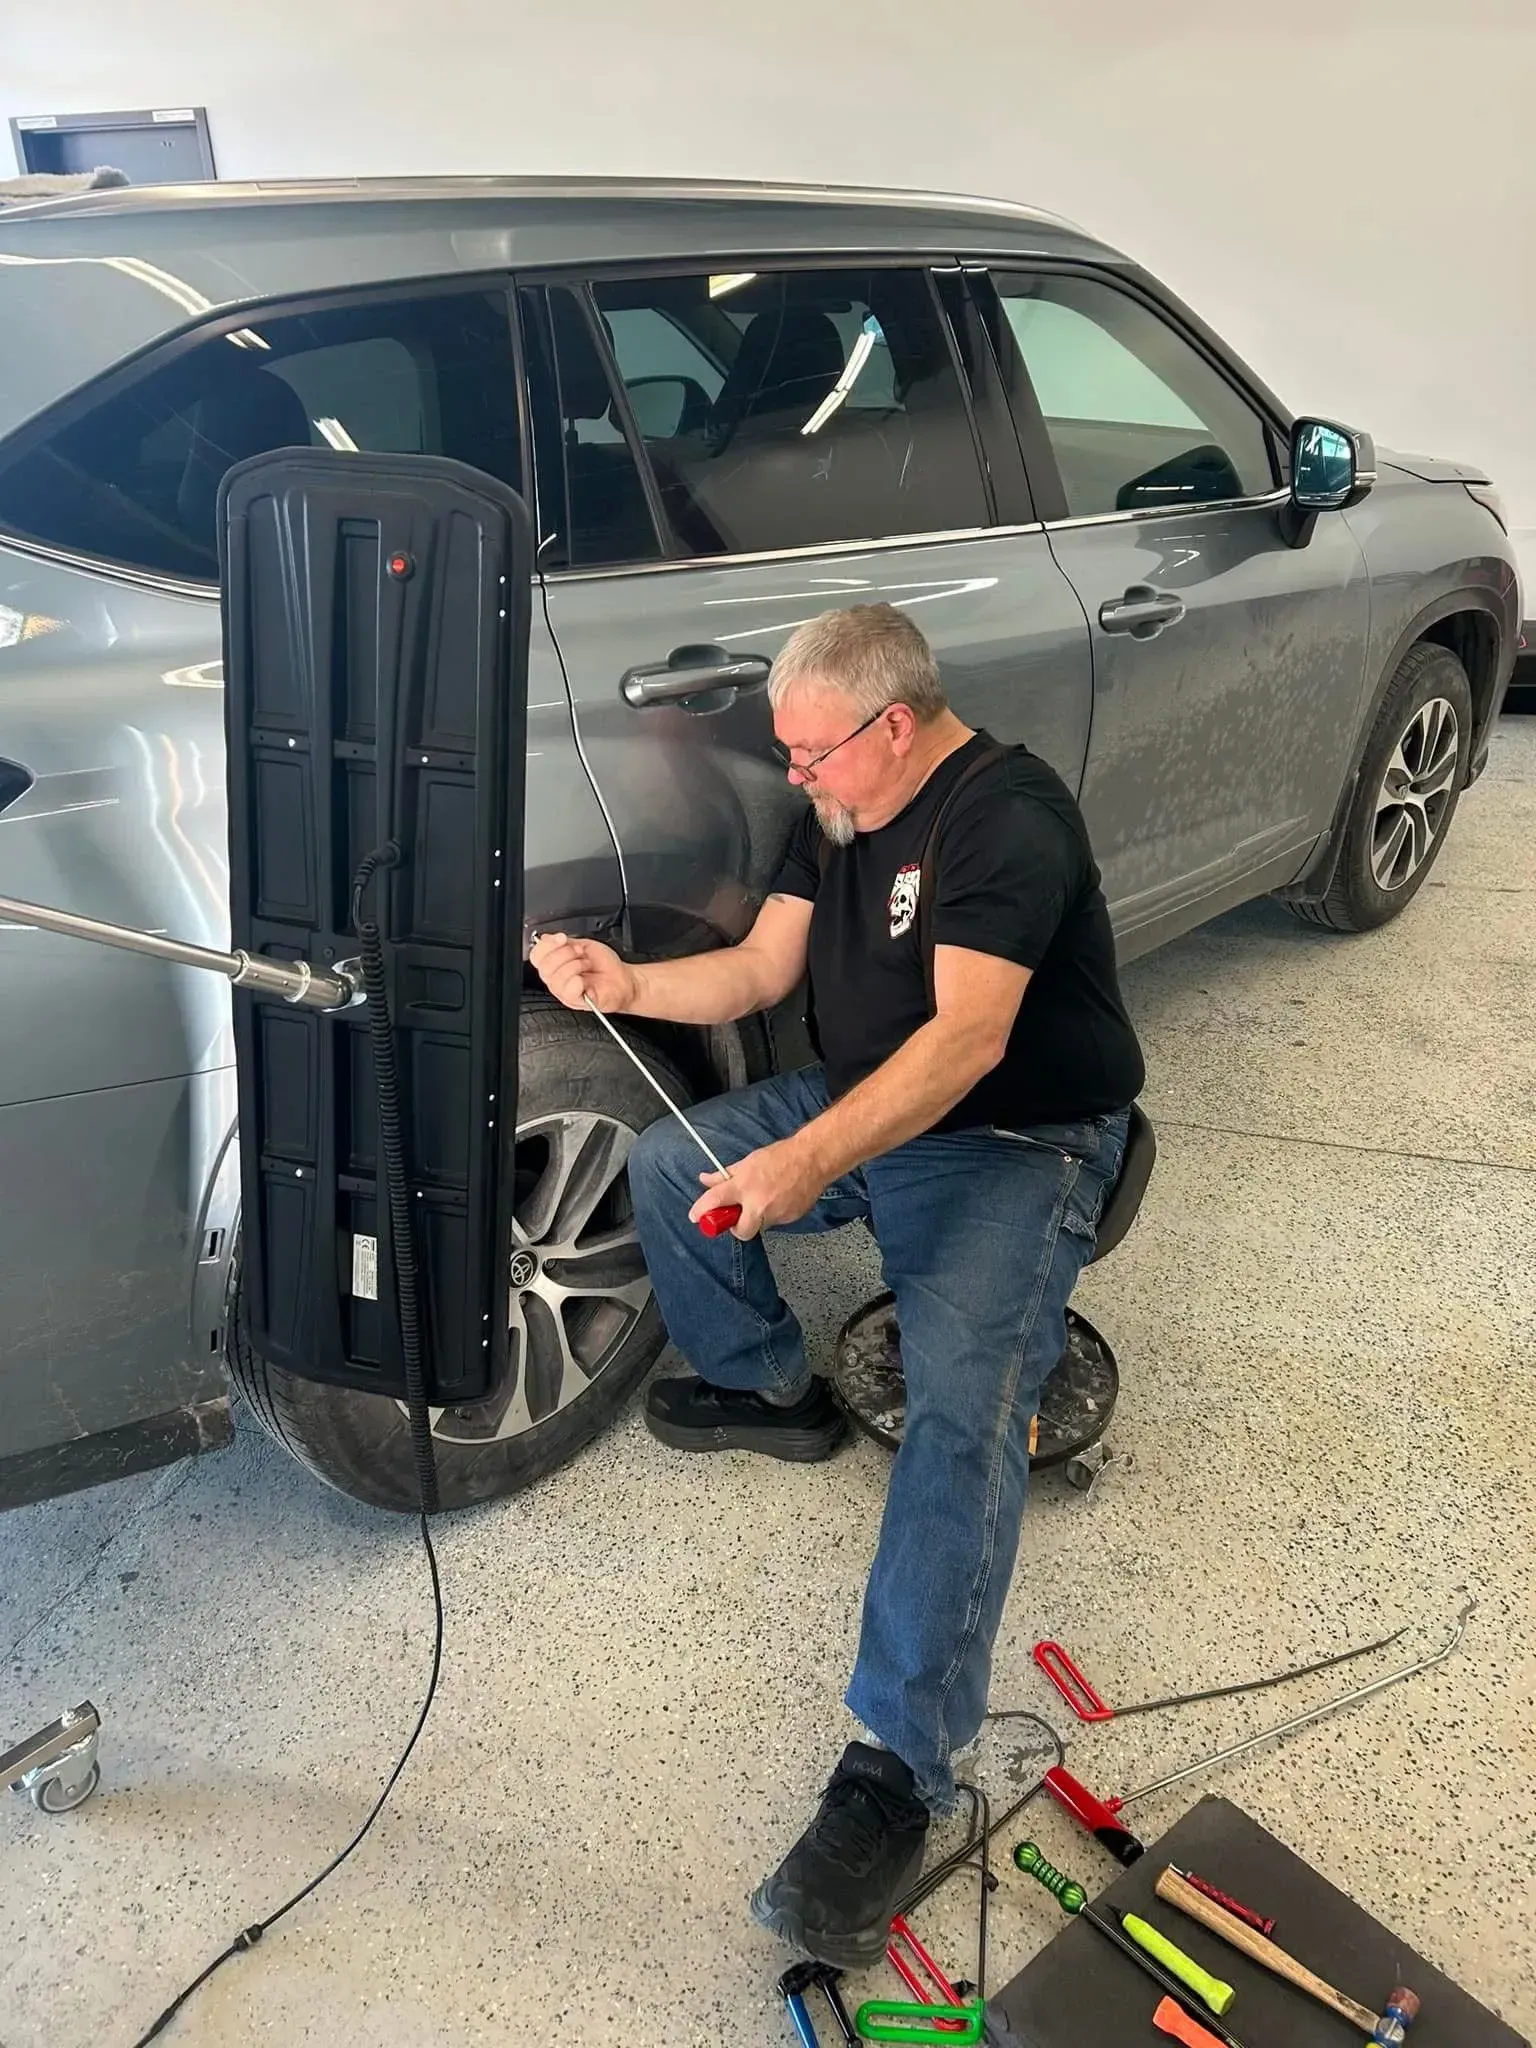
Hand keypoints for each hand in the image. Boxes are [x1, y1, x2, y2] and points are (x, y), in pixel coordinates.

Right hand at [530, 931, 639, 1014]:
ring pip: (555, 978)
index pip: (537, 956)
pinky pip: (568, 991)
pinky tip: (584, 979)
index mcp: (556, 965)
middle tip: (580, 952)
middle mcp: (557, 979)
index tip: (562, 938)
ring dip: (574, 966)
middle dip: (564, 954)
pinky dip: (576, 982)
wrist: (623, 979)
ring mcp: (565, 991)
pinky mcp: (577, 1001)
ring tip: (587, 965)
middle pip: (544, 967)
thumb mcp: (583, 945)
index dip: (547, 945)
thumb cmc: (606, 966)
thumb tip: (545, 938)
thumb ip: (563, 942)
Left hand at [687, 1138, 826, 1240]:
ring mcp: (776, 1213)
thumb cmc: (781, 1157)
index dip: (701, 1211)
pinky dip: (772, 1214)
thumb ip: (724, 1176)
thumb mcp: (747, 1162)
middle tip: (737, 1216)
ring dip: (756, 1217)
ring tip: (764, 1199)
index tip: (696, 1217)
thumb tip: (706, 1180)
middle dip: (736, 1227)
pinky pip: (774, 1222)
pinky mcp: (789, 1218)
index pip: (715, 1201)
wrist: (812, 1159)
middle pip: (739, 1232)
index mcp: (744, 1185)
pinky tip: (778, 1199)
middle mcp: (758, 1203)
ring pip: (759, 1227)